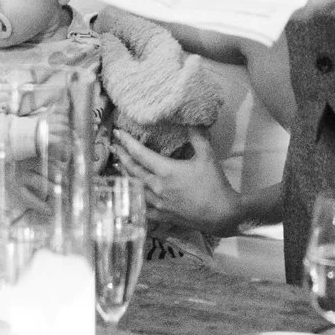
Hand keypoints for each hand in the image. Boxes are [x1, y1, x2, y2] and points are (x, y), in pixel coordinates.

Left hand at [113, 127, 243, 234]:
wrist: (222, 214)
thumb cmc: (214, 184)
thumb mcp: (207, 156)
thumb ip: (198, 136)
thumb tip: (192, 119)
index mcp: (166, 171)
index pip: (140, 154)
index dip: (127, 142)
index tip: (117, 133)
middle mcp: (158, 187)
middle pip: (133, 170)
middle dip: (122, 157)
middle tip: (113, 146)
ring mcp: (159, 204)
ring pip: (135, 188)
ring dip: (125, 176)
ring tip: (117, 167)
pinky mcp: (163, 216)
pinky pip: (143, 209)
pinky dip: (133, 200)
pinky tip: (128, 197)